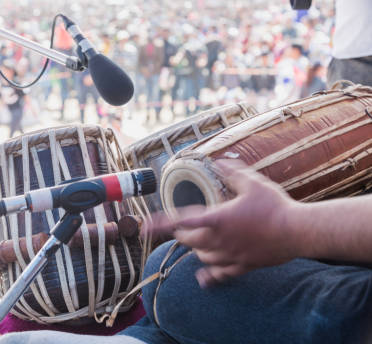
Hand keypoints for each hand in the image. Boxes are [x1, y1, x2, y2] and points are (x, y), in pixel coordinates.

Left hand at [169, 160, 301, 287]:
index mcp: (217, 218)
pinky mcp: (242, 266)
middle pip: (188, 240)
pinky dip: (208, 276)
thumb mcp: (252, 183)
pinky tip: (203, 279)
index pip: (180, 221)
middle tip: (180, 228)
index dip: (159, 224)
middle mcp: (219, 240)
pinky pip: (220, 275)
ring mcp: (230, 255)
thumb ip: (233, 173)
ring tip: (195, 242)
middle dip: (180, 234)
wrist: (298, 231)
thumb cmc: (275, 206)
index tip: (144, 227)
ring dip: (195, 249)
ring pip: (202, 257)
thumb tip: (220, 162)